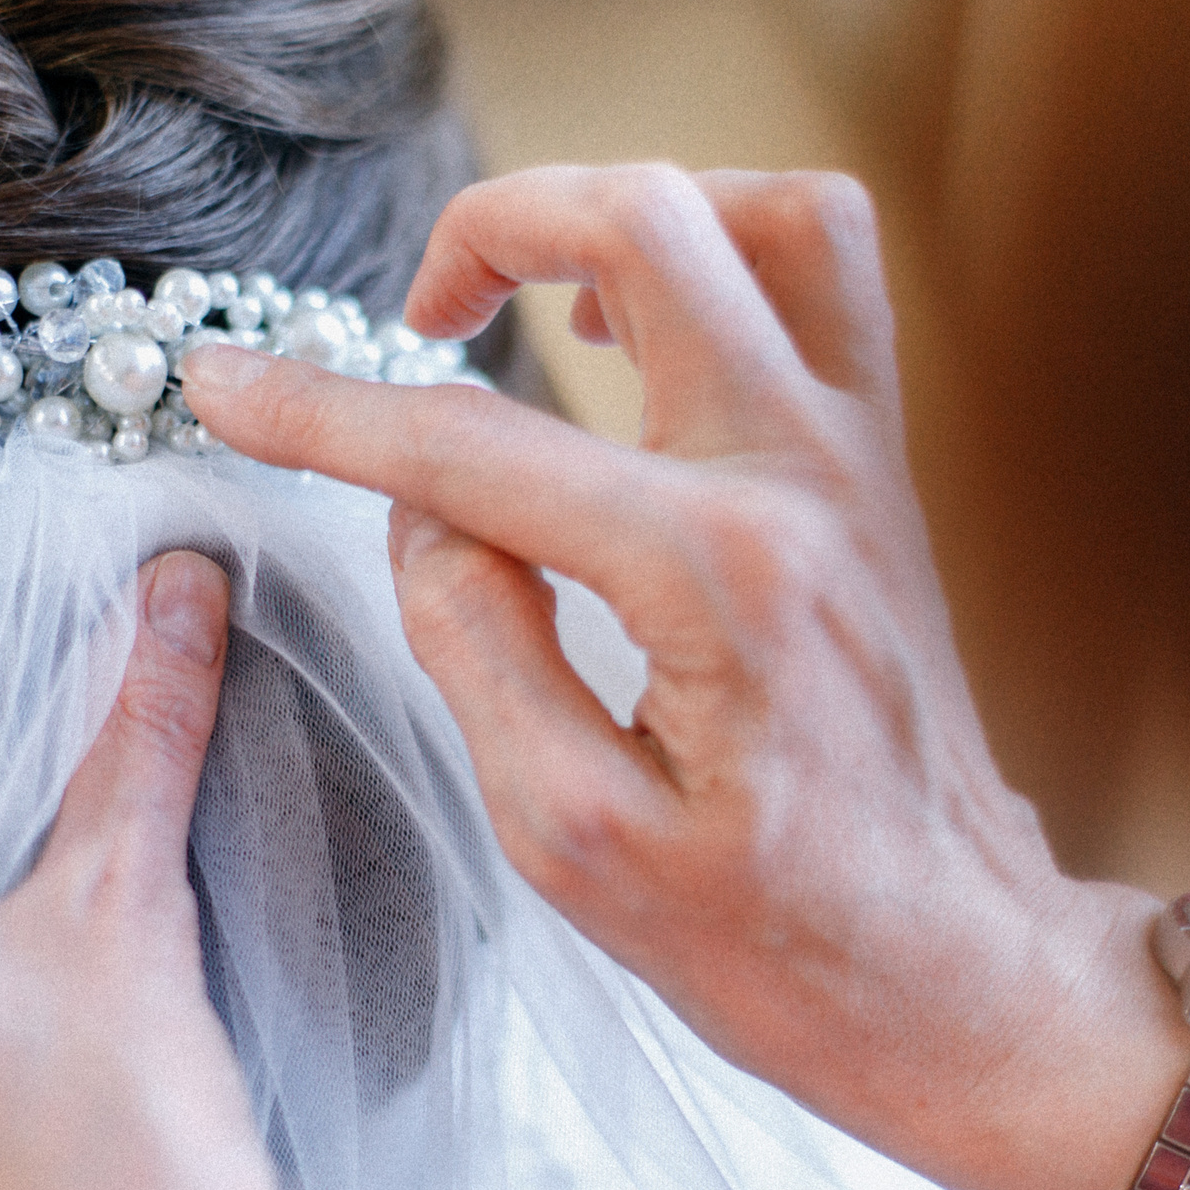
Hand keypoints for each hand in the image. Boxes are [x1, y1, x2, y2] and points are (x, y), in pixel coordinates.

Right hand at [184, 164, 1189, 1189]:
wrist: (960, 973)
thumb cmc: (782, 941)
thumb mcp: (575, 841)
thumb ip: (477, 650)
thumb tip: (427, 521)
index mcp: (715, 577)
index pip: (474, 446)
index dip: (324, 410)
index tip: (229, 384)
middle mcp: (804, 480)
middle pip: (652, 224)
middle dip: (498, 224)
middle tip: (421, 307)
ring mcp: (863, 463)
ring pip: (777, 216)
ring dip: (640, 216)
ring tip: (550, 297)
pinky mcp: (884, 478)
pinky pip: (826, 289)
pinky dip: (726, 263)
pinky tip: (641, 345)